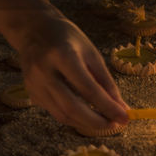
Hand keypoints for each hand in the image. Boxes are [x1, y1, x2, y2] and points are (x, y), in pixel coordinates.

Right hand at [15, 15, 128, 131]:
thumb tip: (121, 108)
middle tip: (115, 126)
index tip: (125, 118)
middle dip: (97, 122)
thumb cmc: (67, 38)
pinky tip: (86, 115)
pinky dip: (73, 117)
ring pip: (62, 115)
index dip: (108, 107)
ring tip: (105, 123)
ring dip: (86, 124)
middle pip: (72, 108)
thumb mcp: (91, 53)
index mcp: (62, 55)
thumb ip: (105, 82)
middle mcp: (44, 71)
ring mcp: (34, 84)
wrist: (33, 30)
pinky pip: (55, 112)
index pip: (88, 89)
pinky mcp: (31, 93)